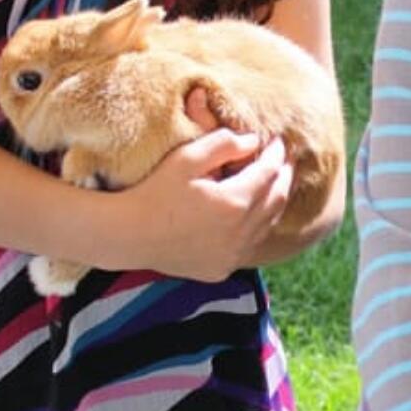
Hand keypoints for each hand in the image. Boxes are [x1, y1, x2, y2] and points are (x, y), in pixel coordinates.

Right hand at [106, 122, 293, 279]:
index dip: (275, 155)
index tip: (276, 143)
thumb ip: (223, 144)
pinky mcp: (221, 269)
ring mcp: (232, 256)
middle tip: (282, 161)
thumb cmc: (154, 191)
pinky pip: (249, 246)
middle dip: (282, 177)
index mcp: (235, 203)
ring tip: (272, 185)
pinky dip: (256, 227)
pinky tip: (250, 215)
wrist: (129, 235)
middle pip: (276, 200)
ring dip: (273, 202)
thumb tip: (253, 142)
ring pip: (267, 225)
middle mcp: (240, 233)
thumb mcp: (186, 158)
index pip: (269, 173)